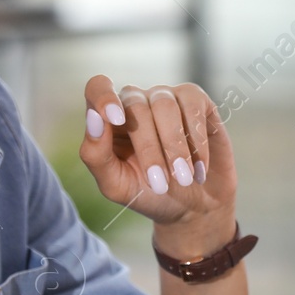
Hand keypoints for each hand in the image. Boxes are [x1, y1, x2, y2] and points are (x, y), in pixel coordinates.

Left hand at [80, 77, 236, 248]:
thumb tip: (94, 118)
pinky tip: (200, 169)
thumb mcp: (116, 185)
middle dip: (150, 149)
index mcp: (108, 118)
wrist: (195, 206)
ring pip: (165, 105)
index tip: (116, 119)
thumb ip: (96, 154)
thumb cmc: (150, 194)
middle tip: (161, 185)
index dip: (104, 97)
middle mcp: (135, 101)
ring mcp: (166, 97)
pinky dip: (197, 141)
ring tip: (184, 179)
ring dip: (175, 147)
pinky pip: (193, 107)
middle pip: (136, 107)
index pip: (98, 88)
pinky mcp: (196, 100)